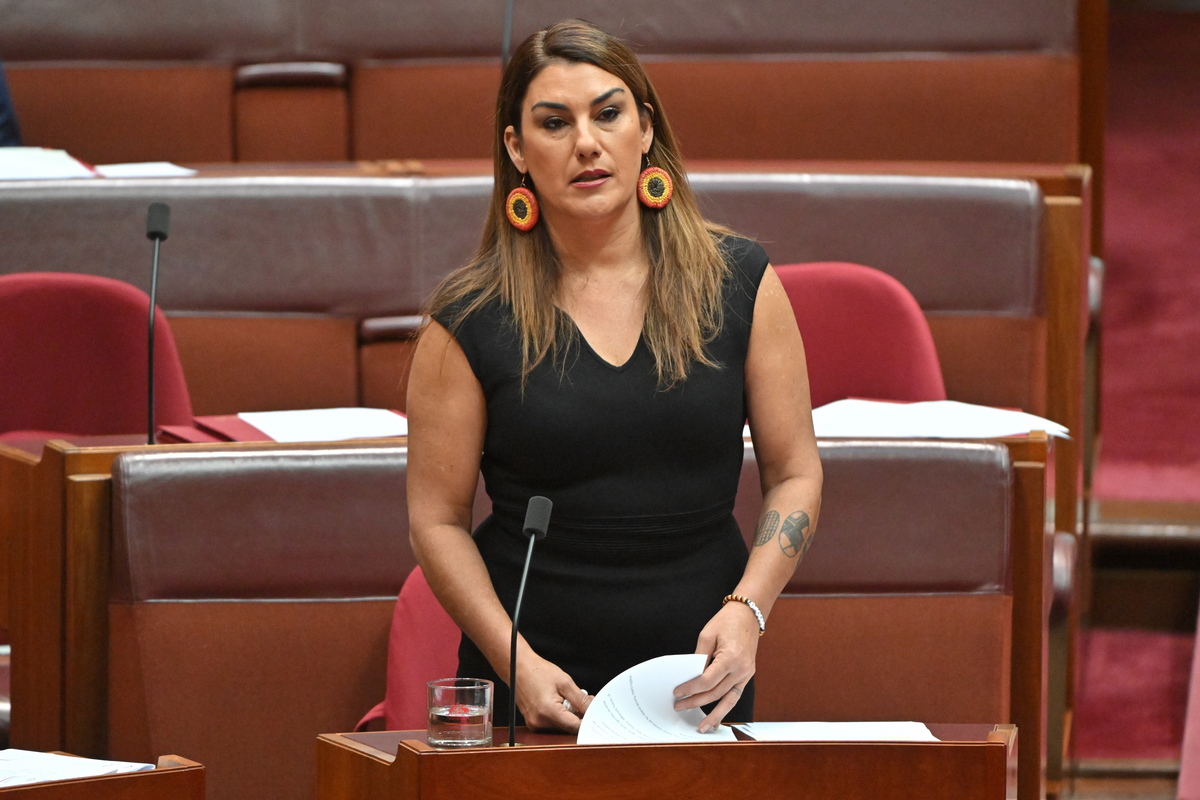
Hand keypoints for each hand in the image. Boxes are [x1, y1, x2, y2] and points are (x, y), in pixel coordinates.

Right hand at [513, 651, 593, 733]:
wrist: (517, 667)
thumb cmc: (538, 671)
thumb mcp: (564, 682)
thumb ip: (580, 699)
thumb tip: (592, 711)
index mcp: (547, 712)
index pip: (574, 727)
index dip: (587, 721)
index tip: (595, 714)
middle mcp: (539, 722)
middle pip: (568, 728)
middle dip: (578, 716)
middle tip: (583, 700)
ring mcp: (534, 724)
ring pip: (561, 727)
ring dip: (568, 716)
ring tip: (567, 698)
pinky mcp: (532, 723)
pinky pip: (552, 724)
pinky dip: (559, 716)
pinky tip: (558, 702)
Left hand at [672, 601, 759, 731]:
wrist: (748, 615)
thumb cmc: (727, 622)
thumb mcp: (707, 635)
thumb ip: (699, 658)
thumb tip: (690, 677)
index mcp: (730, 658)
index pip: (706, 681)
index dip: (690, 689)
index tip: (677, 692)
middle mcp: (741, 669)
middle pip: (715, 693)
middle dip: (695, 701)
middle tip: (679, 706)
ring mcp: (747, 674)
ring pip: (728, 700)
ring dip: (713, 714)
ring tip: (702, 727)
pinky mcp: (748, 675)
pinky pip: (735, 695)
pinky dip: (725, 707)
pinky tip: (716, 717)